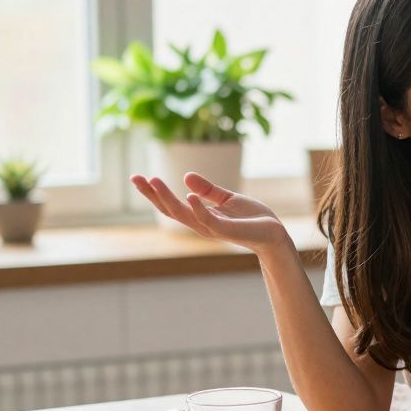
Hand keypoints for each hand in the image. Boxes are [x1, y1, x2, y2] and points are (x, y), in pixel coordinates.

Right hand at [131, 172, 288, 253]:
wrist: (274, 233)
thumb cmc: (252, 219)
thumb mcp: (227, 199)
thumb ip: (208, 190)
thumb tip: (185, 176)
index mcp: (200, 217)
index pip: (172, 206)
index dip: (154, 193)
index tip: (138, 177)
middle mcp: (202, 225)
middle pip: (171, 211)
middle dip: (153, 195)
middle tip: (135, 178)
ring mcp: (214, 228)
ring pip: (185, 215)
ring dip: (168, 198)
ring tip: (154, 181)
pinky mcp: (228, 230)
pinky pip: (209, 220)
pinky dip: (198, 209)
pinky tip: (189, 195)